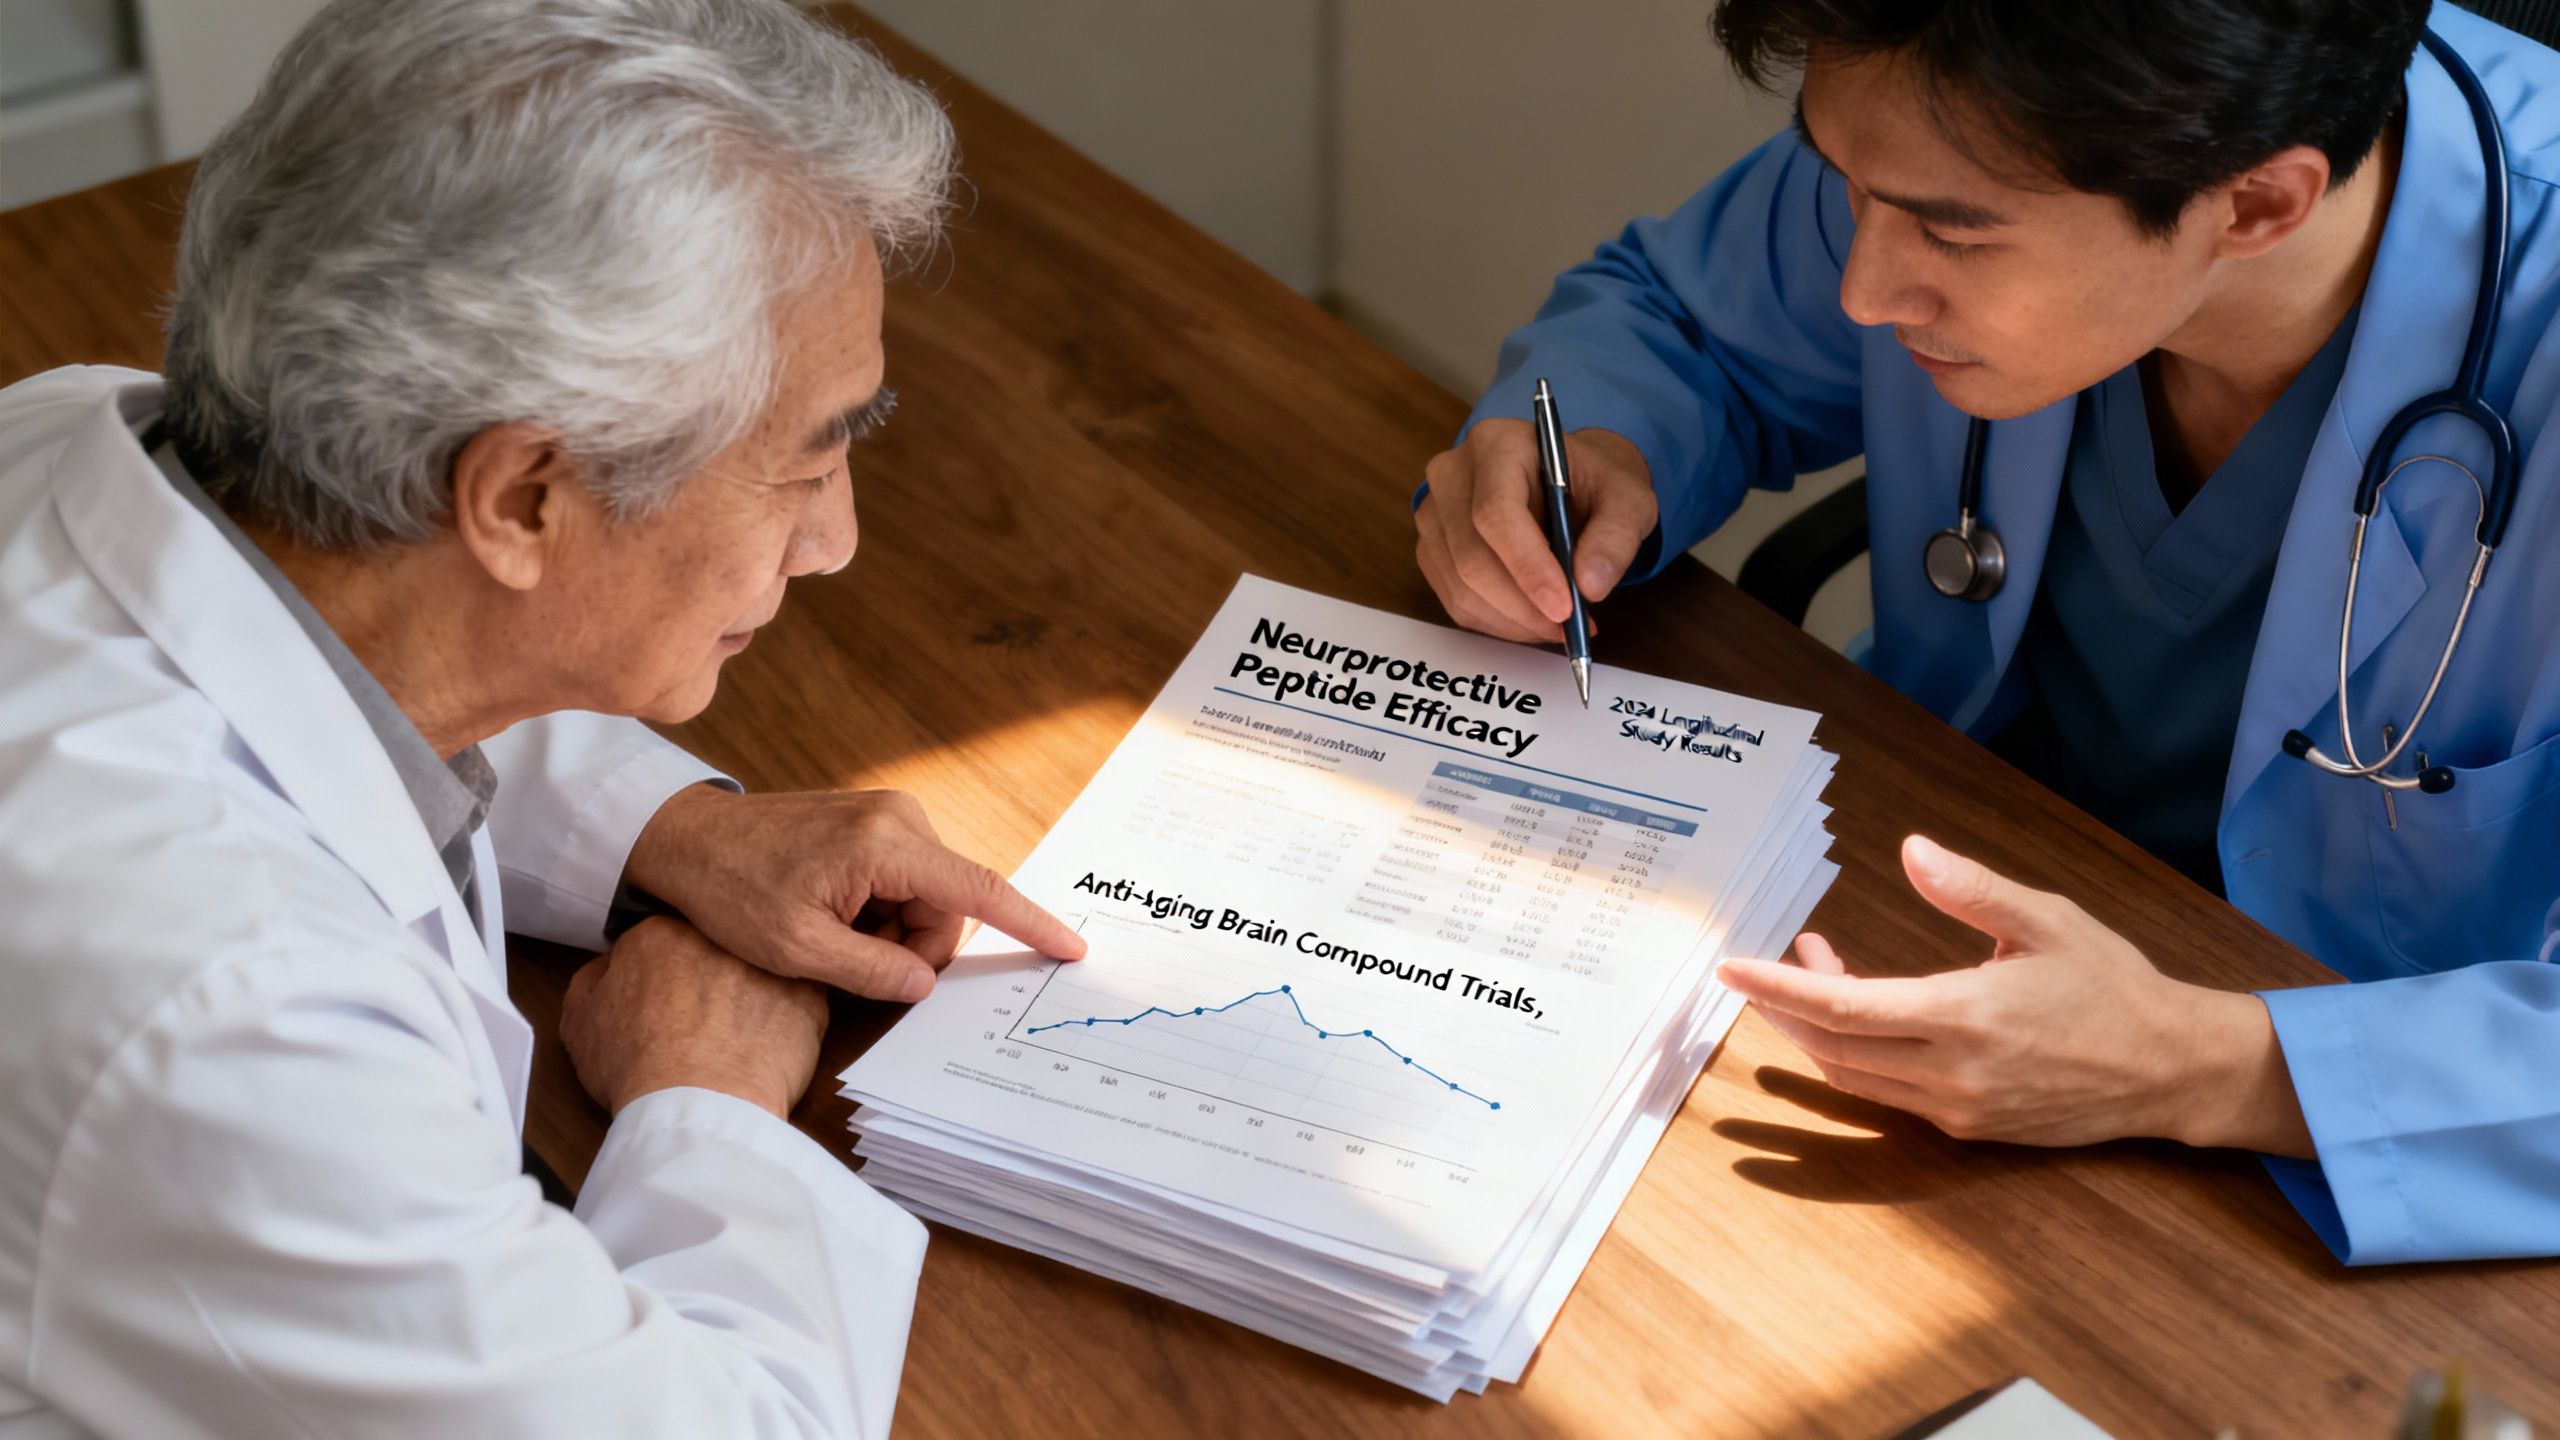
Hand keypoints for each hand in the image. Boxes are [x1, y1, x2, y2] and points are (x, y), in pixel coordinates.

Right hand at [561, 916, 829, 1117]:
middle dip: (710, 976)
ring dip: (752, 995)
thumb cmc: (634, 1065)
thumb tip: (610, 966)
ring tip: (736, 1038)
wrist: (697, 1104)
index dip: (662, 972)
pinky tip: (768, 1052)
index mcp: (660, 933)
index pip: (662, 938)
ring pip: (761, 972)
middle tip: (701, 1020)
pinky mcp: (810, 999)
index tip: (664, 1000)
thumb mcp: (580, 1020)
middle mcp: (720, 936)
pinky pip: (801, 1004)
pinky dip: (788, 1024)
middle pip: (716, 948)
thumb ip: (594, 980)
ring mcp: (770, 964)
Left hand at [623, 786, 1086, 1002]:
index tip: (1071, 950)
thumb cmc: (731, 889)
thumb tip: (926, 986)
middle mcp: (900, 817)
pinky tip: (837, 915)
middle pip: (950, 907)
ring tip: (833, 934)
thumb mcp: (797, 948)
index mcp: (886, 844)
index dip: (1029, 925)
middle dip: (915, 947)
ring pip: (930, 898)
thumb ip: (871, 970)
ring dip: (895, 931)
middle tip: (851, 961)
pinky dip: (884, 911)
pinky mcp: (879, 821)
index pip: (978, 891)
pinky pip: (909, 881)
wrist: (687, 838)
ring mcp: (891, 814)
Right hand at [1415, 419, 1656, 642]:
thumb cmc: (1595, 484)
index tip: (1563, 609)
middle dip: (1523, 605)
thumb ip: (1616, 537)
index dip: (1527, 567)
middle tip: (1569, 627)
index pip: (1496, 513)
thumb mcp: (1627, 499)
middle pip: (1472, 557)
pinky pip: (1455, 599)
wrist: (1569, 480)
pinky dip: (1497, 622)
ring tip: (1559, 626)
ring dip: (1513, 621)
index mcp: (1497, 444)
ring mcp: (1434, 512)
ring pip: (1461, 586)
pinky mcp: (1432, 547)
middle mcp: (1453, 473)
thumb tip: (1591, 586)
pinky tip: (1531, 620)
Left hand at [1717, 835, 2312, 1155]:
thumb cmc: (2110, 985)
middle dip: (1786, 1009)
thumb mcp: (2047, 919)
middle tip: (1770, 965)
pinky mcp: (1969, 1129)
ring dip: (1817, 1033)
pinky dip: (1857, 1055)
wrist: (2169, 1070)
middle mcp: (1953, 1073)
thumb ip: (1972, 889)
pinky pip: (1888, 1095)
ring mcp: (1958, 1109)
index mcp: (1967, 1016)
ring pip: (1854, 1078)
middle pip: (1833, 1049)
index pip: (1846, 1007)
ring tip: (1815, 976)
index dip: (1780, 989)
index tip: (1732, 967)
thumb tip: (1912, 849)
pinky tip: (1865, 1014)